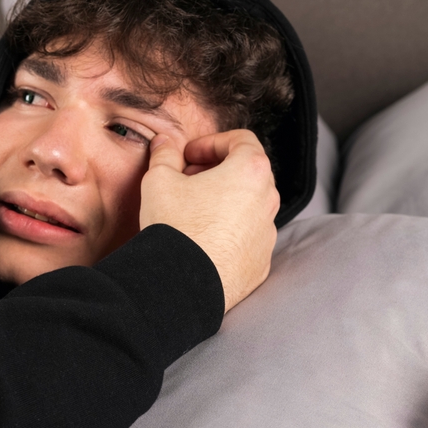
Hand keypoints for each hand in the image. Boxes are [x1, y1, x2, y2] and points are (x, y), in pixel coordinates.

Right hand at [140, 130, 278, 313]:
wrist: (181, 287)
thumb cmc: (175, 228)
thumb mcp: (159, 180)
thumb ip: (165, 154)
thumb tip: (164, 143)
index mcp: (251, 172)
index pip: (242, 140)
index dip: (212, 143)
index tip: (189, 156)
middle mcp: (268, 202)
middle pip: (249, 173)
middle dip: (219, 170)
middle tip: (189, 180)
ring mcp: (267, 235)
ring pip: (250, 207)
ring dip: (226, 201)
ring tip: (194, 211)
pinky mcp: (261, 263)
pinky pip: (248, 239)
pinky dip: (231, 233)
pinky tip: (203, 240)